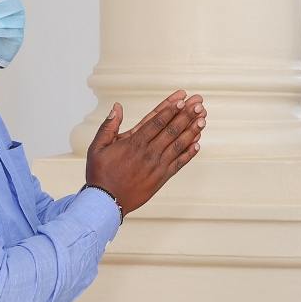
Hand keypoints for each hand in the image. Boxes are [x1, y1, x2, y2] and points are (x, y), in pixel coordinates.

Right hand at [85, 91, 205, 214]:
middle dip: (186, 115)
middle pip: (171, 130)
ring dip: (192, 131)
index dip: (171, 110)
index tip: (182, 100)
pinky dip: (189, 153)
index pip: (156, 122)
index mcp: (133, 143)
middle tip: (199, 104)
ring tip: (203, 119)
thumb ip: (108, 126)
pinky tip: (198, 143)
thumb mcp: (97, 147)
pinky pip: (179, 163)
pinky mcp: (162, 178)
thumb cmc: (100, 173)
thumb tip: (116, 107)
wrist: (106, 201)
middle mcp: (148, 153)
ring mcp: (157, 166)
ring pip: (178, 145)